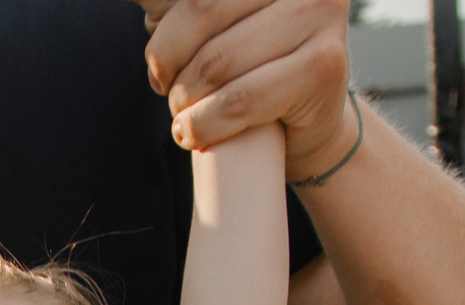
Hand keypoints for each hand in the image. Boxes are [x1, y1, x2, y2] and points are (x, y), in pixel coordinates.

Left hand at [132, 0, 353, 173]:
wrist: (310, 122)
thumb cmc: (252, 67)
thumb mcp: (215, 25)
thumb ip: (185, 8)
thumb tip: (142, 1)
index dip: (166, 27)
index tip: (158, 59)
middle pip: (201, 10)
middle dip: (167, 57)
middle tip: (166, 85)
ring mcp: (319, 14)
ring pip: (217, 60)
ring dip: (185, 97)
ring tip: (185, 112)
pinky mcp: (322, 66)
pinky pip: (240, 100)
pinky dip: (204, 123)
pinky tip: (194, 131)